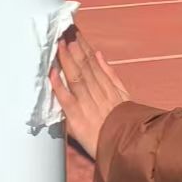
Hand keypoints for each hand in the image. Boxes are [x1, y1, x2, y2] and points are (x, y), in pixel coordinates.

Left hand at [50, 27, 130, 159]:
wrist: (129, 151)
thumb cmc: (126, 126)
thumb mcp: (124, 97)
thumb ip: (110, 75)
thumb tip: (98, 53)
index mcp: (109, 88)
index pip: (93, 63)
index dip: (82, 47)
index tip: (74, 32)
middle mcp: (99, 94)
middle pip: (84, 67)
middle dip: (73, 47)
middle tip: (63, 31)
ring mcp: (89, 106)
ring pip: (76, 78)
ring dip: (67, 60)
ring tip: (58, 44)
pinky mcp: (79, 120)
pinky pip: (67, 100)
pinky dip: (59, 86)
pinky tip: (52, 73)